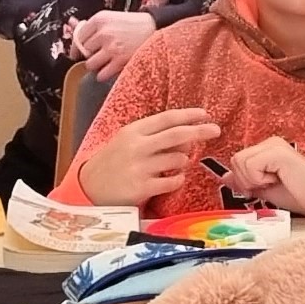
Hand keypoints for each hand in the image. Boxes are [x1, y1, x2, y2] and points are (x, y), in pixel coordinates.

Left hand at [69, 10, 155, 79]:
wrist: (155, 28)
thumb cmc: (132, 24)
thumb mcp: (110, 18)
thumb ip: (91, 24)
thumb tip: (71, 24)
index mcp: (100, 19)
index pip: (78, 36)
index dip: (76, 46)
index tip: (77, 52)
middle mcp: (103, 32)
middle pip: (83, 51)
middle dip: (90, 54)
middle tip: (99, 54)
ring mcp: (112, 47)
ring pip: (90, 64)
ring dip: (96, 65)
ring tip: (105, 61)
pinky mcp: (120, 60)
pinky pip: (101, 74)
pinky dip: (104, 74)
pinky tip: (110, 69)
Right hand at [79, 108, 220, 207]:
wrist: (88, 189)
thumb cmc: (113, 163)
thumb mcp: (127, 142)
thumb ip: (154, 137)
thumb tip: (187, 137)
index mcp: (133, 131)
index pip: (167, 118)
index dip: (189, 115)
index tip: (205, 114)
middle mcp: (137, 147)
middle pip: (177, 135)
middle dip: (200, 130)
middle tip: (215, 130)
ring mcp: (140, 168)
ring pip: (178, 159)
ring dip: (183, 161)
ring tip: (172, 165)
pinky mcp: (142, 188)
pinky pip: (173, 181)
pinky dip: (177, 180)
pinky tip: (169, 180)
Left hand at [227, 137, 304, 216]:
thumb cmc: (299, 194)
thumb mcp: (264, 190)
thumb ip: (245, 182)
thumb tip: (225, 177)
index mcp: (265, 149)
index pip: (237, 161)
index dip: (243, 180)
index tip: (260, 189)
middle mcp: (269, 143)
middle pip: (235, 160)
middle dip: (246, 180)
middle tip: (268, 185)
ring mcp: (274, 145)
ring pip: (240, 162)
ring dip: (253, 180)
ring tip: (274, 181)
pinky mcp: (277, 152)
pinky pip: (251, 165)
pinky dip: (259, 179)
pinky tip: (277, 179)